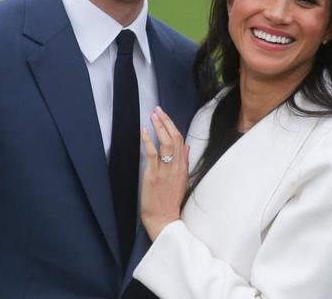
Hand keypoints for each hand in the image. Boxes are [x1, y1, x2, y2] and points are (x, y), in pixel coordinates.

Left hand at [140, 106, 189, 240]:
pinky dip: (148, 140)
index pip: (180, 140)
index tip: (165, 115)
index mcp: (183, 167)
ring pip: (165, 143)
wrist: (164, 220)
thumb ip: (185, 162)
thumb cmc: (171, 202)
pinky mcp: (154, 175)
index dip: (172, 125)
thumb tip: (187, 146)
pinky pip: (152, 154)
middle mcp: (176, 167)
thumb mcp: (183, 180)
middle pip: (174, 138)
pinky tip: (144, 130)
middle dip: (166, 121)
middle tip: (158, 109)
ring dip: (159, 127)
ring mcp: (165, 171)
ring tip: (153, 115)